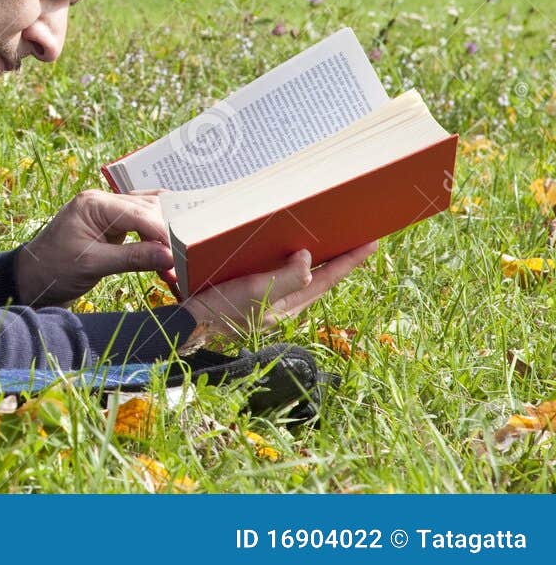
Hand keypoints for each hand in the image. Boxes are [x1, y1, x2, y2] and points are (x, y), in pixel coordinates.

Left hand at [13, 188, 179, 306]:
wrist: (33, 278)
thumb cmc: (55, 269)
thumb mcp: (93, 265)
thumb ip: (132, 258)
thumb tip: (169, 256)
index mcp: (93, 204)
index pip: (138, 213)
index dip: (163, 233)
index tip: (181, 253)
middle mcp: (102, 201)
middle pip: (147, 209)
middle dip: (167, 233)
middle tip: (186, 257)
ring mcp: (107, 211)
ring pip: (148, 214)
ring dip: (164, 235)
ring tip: (180, 257)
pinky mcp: (111, 225)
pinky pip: (140, 225)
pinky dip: (155, 237)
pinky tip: (169, 250)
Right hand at [178, 241, 379, 348]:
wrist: (193, 323)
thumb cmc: (223, 308)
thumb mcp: (256, 291)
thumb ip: (286, 277)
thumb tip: (310, 258)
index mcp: (291, 303)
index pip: (328, 278)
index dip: (350, 260)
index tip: (371, 242)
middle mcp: (287, 304)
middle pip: (323, 280)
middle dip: (343, 261)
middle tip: (359, 241)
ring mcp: (272, 302)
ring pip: (306, 280)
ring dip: (322, 263)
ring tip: (333, 246)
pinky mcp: (256, 297)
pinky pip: (285, 279)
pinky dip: (296, 266)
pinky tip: (289, 257)